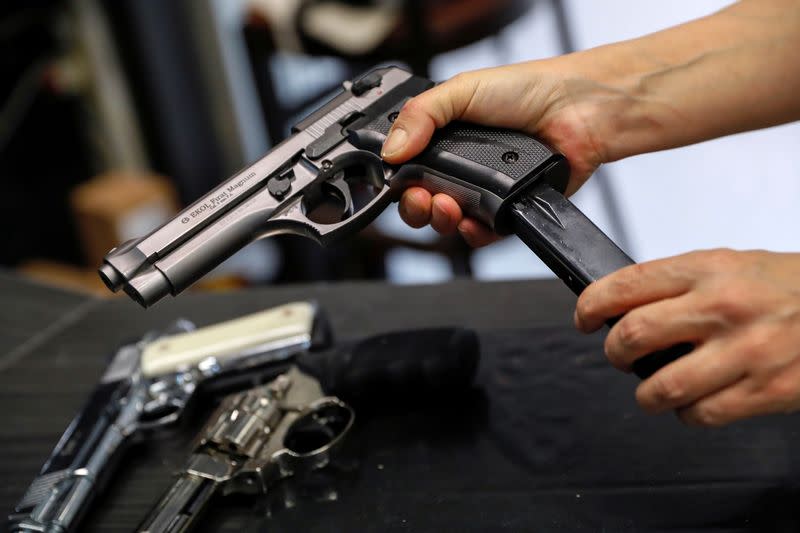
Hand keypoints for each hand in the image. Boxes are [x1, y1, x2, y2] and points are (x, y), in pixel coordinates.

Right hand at [382, 59, 615, 246]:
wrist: (577, 109)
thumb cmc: (527, 90)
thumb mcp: (462, 90)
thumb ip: (420, 114)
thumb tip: (390, 148)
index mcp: (442, 140)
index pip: (408, 171)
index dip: (400, 183)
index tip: (399, 183)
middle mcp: (461, 168)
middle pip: (423, 203)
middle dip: (416, 208)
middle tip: (424, 198)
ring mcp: (485, 191)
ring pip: (449, 222)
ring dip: (442, 221)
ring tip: (449, 206)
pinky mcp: (509, 210)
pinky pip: (485, 234)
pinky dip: (475, 234)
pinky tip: (474, 222)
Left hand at [574, 249, 799, 425]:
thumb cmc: (784, 285)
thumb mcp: (727, 264)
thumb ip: (675, 284)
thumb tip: (620, 308)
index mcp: (707, 270)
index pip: (625, 286)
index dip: (590, 305)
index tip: (584, 318)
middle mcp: (722, 307)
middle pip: (633, 336)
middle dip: (613, 352)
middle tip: (618, 355)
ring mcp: (744, 352)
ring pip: (660, 387)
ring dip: (645, 392)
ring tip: (653, 384)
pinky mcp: (764, 390)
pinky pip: (699, 415)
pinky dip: (685, 413)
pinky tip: (694, 400)